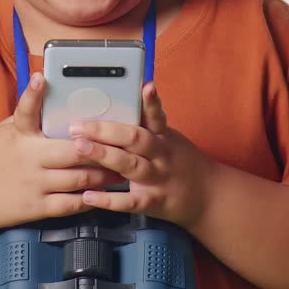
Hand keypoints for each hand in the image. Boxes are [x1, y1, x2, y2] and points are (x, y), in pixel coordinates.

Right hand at [0, 72, 127, 231]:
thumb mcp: (2, 133)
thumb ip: (27, 119)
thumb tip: (50, 98)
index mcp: (18, 136)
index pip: (25, 111)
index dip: (33, 93)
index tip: (42, 78)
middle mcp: (27, 159)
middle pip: (73, 151)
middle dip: (101, 149)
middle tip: (122, 143)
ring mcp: (34, 185)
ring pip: (79, 178)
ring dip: (104, 174)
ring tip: (121, 168)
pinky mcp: (37, 208)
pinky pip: (71, 204)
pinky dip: (90, 198)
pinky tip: (102, 193)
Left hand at [67, 82, 216, 227]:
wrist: (209, 197)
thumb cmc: (182, 163)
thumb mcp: (171, 139)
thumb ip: (149, 124)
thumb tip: (124, 102)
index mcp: (164, 138)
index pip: (156, 116)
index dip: (150, 102)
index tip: (145, 86)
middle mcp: (162, 156)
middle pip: (136, 139)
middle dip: (106, 130)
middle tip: (78, 125)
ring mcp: (159, 179)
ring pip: (131, 165)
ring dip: (104, 155)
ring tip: (80, 147)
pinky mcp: (154, 202)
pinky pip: (131, 201)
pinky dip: (109, 200)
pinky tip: (89, 196)